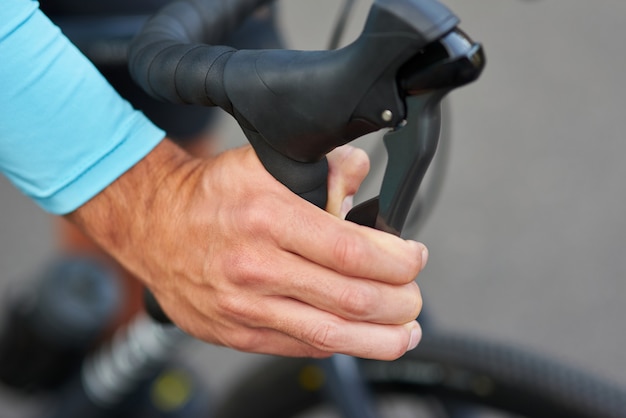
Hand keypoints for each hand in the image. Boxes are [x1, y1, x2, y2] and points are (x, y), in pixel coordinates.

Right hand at [66, 139, 426, 359]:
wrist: (154, 225)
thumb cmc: (211, 196)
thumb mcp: (264, 162)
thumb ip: (322, 167)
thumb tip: (362, 175)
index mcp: (269, 218)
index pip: (353, 251)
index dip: (397, 261)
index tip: (414, 258)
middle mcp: (257, 267)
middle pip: (352, 299)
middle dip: (400, 303)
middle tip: (415, 296)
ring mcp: (246, 307)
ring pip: (332, 335)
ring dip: (382, 339)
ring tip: (406, 332)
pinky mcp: (237, 333)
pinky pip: (301, 346)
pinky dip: (339, 344)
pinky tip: (359, 337)